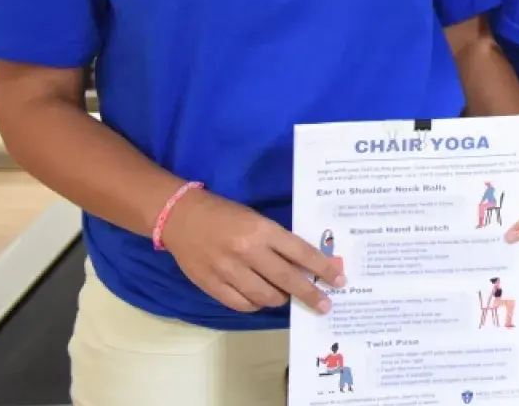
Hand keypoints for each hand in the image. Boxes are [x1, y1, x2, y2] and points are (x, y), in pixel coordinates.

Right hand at [160, 187, 343, 313]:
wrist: (180, 216)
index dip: (322, 268)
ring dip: (281, 299)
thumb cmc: (224, 214)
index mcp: (262, 230)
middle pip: (287, 280)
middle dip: (310, 294)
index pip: (301, 252)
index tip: (338, 280)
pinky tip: (261, 300)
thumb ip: (277, 241)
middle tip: (325, 305)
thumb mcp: (256, 219)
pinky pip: (241, 304)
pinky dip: (256, 304)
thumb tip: (303, 265)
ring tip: (286, 296)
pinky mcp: (211, 285)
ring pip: (265, 297)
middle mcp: (247, 252)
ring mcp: (228, 271)